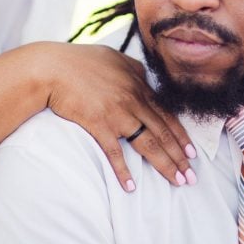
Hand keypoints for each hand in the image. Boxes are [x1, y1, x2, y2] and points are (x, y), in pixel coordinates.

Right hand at [40, 43, 195, 191]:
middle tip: (191, 175)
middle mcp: (132, 100)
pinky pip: (115, 153)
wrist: (52, 68)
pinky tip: (131, 187)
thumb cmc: (79, 61)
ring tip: (177, 180)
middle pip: (162, 132)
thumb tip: (143, 76)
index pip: (165, 114)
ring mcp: (117, 113)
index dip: (180, 135)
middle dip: (179, 155)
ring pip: (147, 143)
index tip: (191, 152)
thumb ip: (131, 67)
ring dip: (165, 164)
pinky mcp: (98, 124)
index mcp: (137, 85)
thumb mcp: (112, 56)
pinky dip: (123, 171)